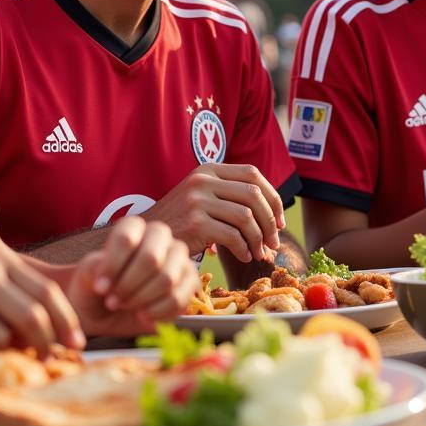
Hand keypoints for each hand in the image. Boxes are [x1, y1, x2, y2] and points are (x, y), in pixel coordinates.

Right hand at [0, 235, 85, 356]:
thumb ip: (18, 289)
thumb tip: (53, 330)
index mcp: (1, 261)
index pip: (47, 293)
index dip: (66, 321)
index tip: (77, 343)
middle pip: (30, 317)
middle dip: (45, 343)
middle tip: (47, 358)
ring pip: (0, 338)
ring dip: (3, 349)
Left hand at [61, 217, 199, 336]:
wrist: (106, 312)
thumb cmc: (96, 288)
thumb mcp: (85, 277)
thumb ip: (93, 269)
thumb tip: (110, 278)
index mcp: (134, 227)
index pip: (127, 238)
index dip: (112, 266)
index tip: (99, 287)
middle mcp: (160, 237)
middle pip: (151, 258)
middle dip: (128, 286)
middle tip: (112, 301)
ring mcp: (179, 258)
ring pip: (166, 279)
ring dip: (140, 300)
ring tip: (125, 307)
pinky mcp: (190, 282)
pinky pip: (178, 299)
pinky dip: (156, 313)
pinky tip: (142, 315)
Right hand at [145, 163, 284, 263]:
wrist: (145, 236)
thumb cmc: (179, 220)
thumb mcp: (201, 196)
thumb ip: (229, 195)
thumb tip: (273, 215)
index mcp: (208, 169)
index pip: (253, 174)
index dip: (272, 197)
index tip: (279, 220)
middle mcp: (203, 180)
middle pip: (254, 195)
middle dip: (270, 221)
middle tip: (274, 242)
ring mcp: (197, 200)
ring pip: (246, 216)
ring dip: (259, 239)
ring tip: (259, 253)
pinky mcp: (195, 223)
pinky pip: (233, 236)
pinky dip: (244, 249)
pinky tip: (244, 257)